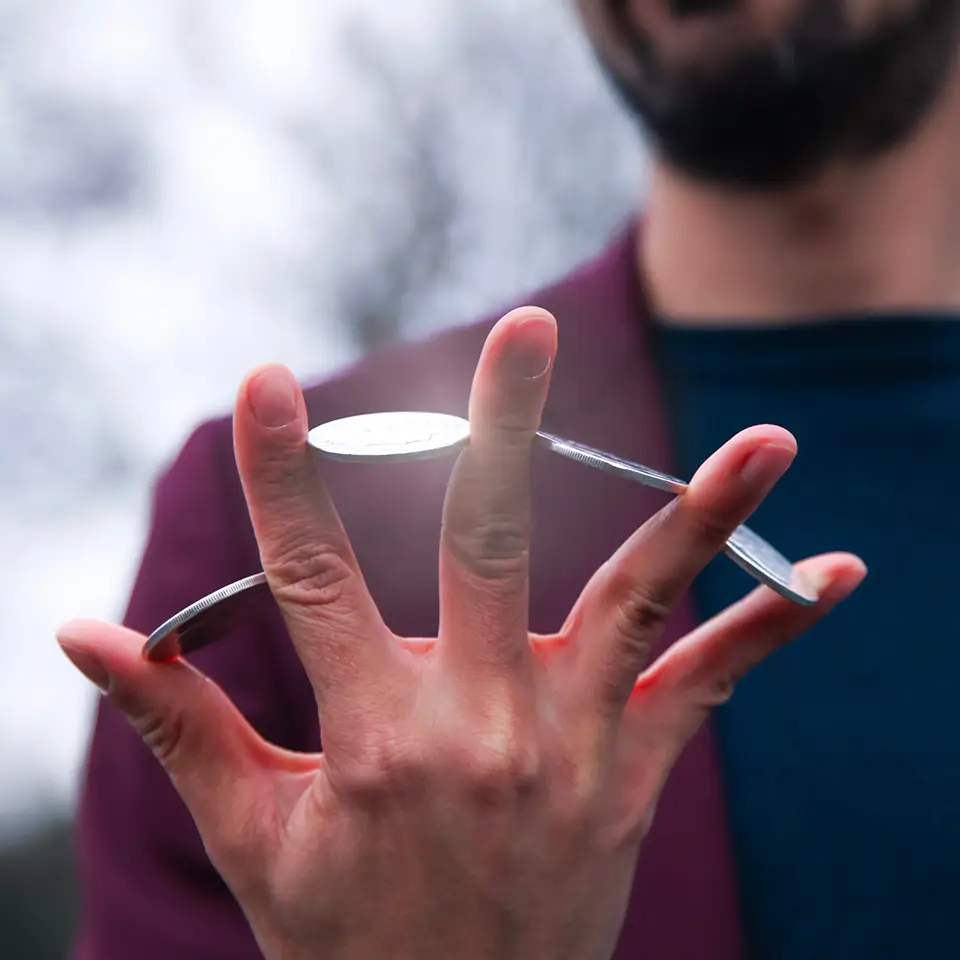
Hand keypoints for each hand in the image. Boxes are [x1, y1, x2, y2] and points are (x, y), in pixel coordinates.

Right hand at [58, 307, 864, 959]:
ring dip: (706, 516)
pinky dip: (775, 624)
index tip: (268, 383)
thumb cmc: (341, 940)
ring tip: (771, 438)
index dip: (282, 476)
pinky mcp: (633, 777)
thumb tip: (80, 636)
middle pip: (494, 549)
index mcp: (371, 740)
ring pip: (642, 605)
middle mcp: (482, 727)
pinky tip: (842, 570)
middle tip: (527, 330)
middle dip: (506, 432)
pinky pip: (713, 687)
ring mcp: (573, 749)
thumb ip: (177, 726)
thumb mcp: (252, 835)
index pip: (310, 578)